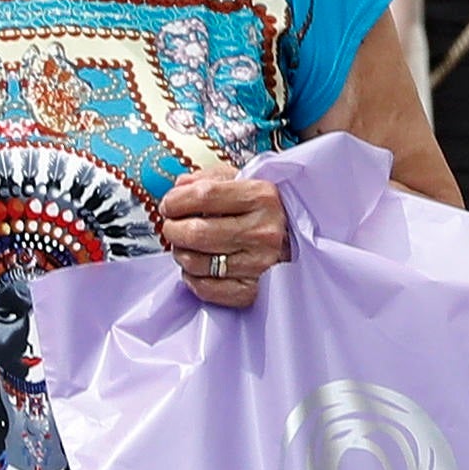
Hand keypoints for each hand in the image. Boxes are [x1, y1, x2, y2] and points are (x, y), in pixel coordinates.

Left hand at [156, 164, 287, 310]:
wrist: (301, 241)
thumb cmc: (267, 210)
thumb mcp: (245, 181)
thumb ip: (210, 179)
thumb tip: (179, 187)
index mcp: (262, 197)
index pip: (204, 196)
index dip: (176, 200)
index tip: (168, 204)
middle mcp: (263, 231)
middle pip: (195, 232)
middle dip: (173, 229)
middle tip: (172, 226)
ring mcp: (260, 264)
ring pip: (196, 262)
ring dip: (182, 253)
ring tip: (187, 246)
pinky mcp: (254, 290)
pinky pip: (206, 288)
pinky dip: (193, 278)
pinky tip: (198, 268)